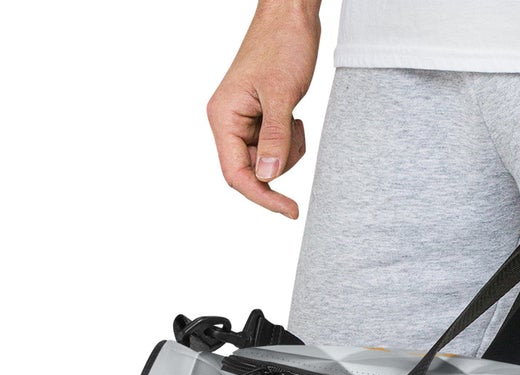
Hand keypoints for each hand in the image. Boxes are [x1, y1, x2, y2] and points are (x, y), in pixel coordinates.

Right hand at [206, 0, 321, 217]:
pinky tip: (294, 117)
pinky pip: (276, 147)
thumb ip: (275, 138)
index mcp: (224, 116)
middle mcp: (229, 121)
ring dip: (288, 151)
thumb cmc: (282, 44)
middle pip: (254, 171)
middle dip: (281, 163)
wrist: (291, 16)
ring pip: (268, 162)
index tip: (290, 210)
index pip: (236, 174)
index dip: (262, 196)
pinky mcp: (261, 118)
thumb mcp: (282, 95)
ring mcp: (245, 120)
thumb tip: (268, 176)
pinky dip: (290, 141)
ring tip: (295, 120)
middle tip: (296, 132)